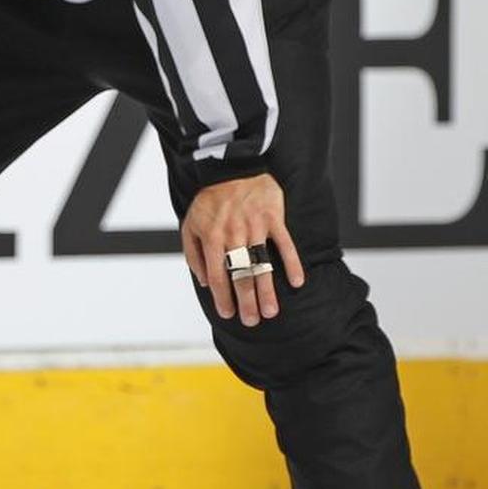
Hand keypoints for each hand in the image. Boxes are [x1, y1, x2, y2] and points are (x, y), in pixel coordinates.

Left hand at [181, 173, 304, 327]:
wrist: (231, 167)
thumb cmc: (210, 200)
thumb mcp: (190, 225)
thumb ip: (194, 255)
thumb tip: (204, 282)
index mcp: (211, 238)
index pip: (217, 275)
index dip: (223, 297)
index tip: (229, 314)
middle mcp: (233, 234)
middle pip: (240, 275)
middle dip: (246, 301)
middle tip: (252, 321)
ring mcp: (254, 226)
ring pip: (262, 264)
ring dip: (267, 290)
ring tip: (270, 312)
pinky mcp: (272, 217)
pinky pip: (285, 243)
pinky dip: (292, 262)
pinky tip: (297, 282)